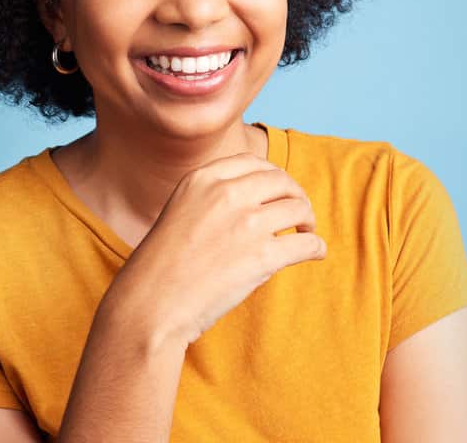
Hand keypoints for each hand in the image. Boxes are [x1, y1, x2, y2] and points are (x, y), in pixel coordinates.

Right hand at [106, 151, 325, 347]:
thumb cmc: (162, 266)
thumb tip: (259, 199)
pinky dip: (316, 247)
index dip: (273, 176)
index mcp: (202, 178)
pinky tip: (315, 252)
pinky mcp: (261, 256)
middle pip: (281, 181)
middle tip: (300, 214)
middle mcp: (225, 193)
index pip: (253, 162)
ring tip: (305, 233)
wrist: (151, 304)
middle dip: (296, 195)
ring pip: (298, 208)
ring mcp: (245, 223)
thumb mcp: (180, 210)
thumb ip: (213, 197)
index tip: (280, 190)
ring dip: (308, 220)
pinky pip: (305, 243)